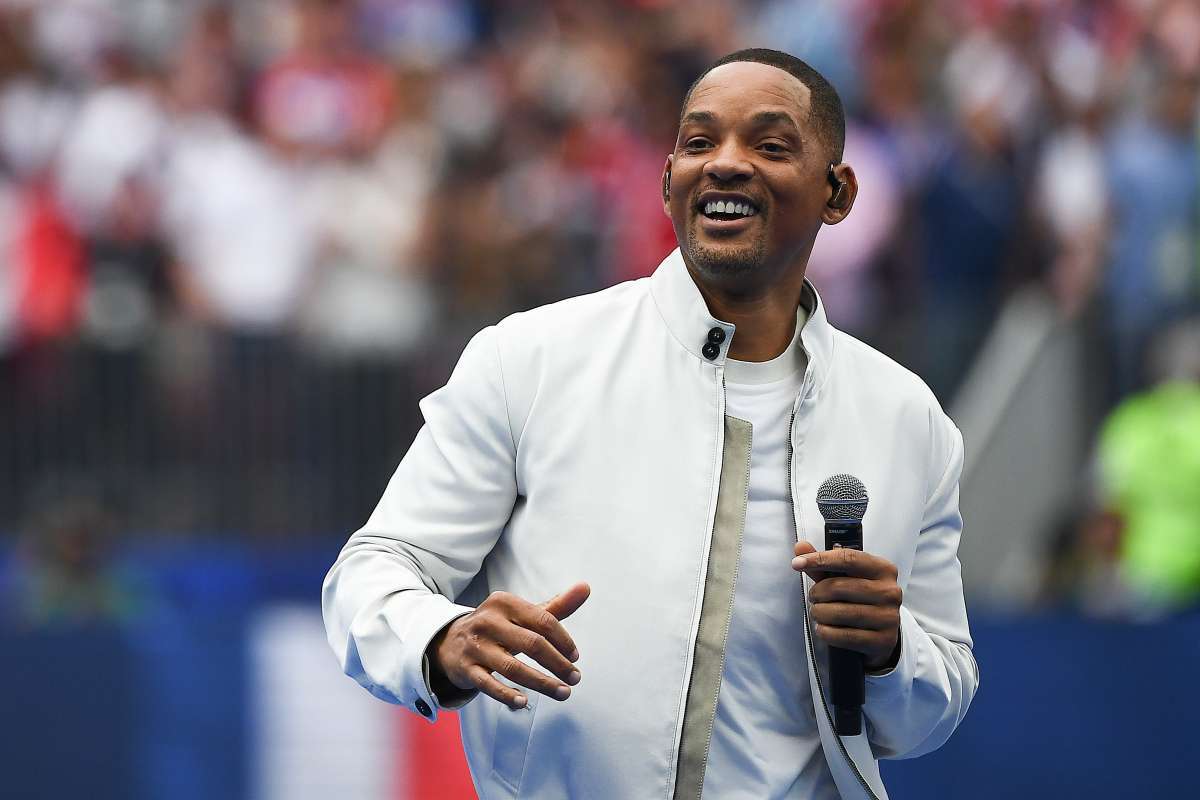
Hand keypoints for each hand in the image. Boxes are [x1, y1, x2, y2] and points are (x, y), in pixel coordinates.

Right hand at [428, 582, 589, 709]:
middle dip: (558, 664)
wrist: (450, 641)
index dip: (563, 641)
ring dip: (542, 683)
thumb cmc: (498, 626)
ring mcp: (475, 646)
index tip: (575, 657)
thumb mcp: (522, 613)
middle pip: (532, 644)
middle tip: (575, 678)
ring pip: (513, 668)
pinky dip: (506, 695)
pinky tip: (524, 702)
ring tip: (563, 693)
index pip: (543, 621)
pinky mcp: (466, 669)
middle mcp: (488, 621)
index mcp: (504, 602)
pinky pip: (488, 685)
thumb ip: (555, 605)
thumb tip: (585, 587)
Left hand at [792, 541, 900, 670]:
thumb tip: (800, 547)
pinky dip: (826, 632)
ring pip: (841, 613)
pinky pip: (845, 636)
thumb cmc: (859, 598)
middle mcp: (890, 591)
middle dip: (818, 592)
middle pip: (839, 587)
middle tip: (813, 597)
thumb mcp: (845, 578)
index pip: (848, 558)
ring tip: (817, 613)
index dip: (820, 559)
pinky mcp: (883, 640)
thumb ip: (823, 563)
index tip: (797, 563)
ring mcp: (889, 617)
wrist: (881, 632)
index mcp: (883, 569)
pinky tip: (823, 629)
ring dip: (820, 613)